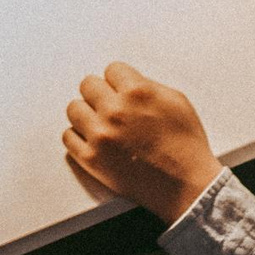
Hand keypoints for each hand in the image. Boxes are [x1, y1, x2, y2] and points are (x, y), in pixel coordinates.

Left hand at [62, 62, 223, 223]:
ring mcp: (100, 135)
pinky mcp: (91, 159)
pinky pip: (68, 136)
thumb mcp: (177, 101)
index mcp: (137, 92)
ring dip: (87, 113)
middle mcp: (115, 111)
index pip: (111, 69)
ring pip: (74, 108)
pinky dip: (79, 136)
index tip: (122, 89)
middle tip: (111, 105)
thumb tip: (127, 82)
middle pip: (88, 85)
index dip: (119, 80)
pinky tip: (94, 139)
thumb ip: (148, 85)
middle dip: (101, 93)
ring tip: (101, 122)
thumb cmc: (186, 145)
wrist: (186, 185)